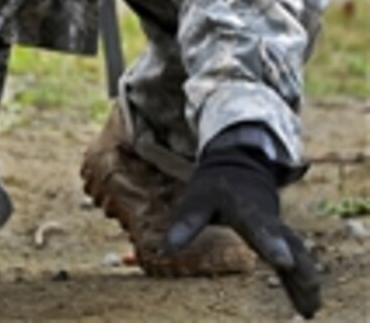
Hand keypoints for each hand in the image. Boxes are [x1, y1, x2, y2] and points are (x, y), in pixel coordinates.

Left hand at [164, 145, 320, 318]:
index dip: (271, 244)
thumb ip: (185, 223)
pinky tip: (308, 306)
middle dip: (300, 268)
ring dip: (306, 279)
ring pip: (299, 254)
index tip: (282, 262)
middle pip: (289, 244)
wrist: (239, 169)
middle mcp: (268, 220)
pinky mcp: (281, 240)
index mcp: (246, 208)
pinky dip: (301, 282)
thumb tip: (166, 250)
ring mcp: (278, 230)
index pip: (259, 227)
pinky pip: (296, 262)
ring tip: (312, 309)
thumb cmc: (215, 187)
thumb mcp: (197, 200)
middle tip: (310, 291)